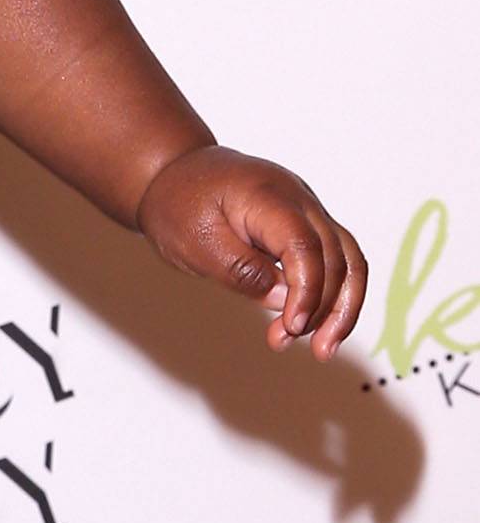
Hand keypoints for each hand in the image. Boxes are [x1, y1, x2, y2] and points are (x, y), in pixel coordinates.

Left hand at [137, 143, 365, 356]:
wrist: (174, 173)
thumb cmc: (179, 204)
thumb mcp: (195, 243)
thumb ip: (241, 270)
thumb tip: (285, 298)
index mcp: (269, 197)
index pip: (305, 246)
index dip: (307, 291)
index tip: (292, 327)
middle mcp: (300, 199)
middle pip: (337, 256)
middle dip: (324, 308)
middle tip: (288, 341)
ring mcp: (308, 209)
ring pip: (348, 259)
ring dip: (340, 306)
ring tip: (323, 349)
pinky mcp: (306, 224)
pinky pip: (334, 259)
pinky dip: (331, 294)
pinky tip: (314, 324)